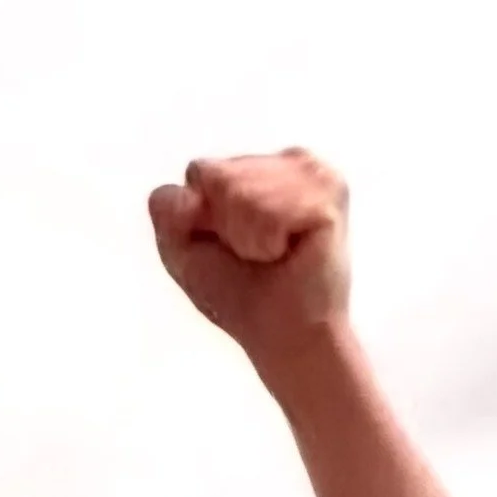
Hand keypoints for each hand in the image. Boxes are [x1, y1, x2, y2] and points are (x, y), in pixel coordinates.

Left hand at [148, 149, 350, 363]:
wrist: (284, 334)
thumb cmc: (237, 293)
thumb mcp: (181, 250)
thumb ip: (166, 208)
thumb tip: (193, 178)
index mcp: (251, 168)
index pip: (199, 171)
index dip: (201, 219)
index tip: (228, 247)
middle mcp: (284, 162)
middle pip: (217, 176)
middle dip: (225, 225)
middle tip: (255, 253)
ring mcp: (311, 171)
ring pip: (241, 191)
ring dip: (248, 237)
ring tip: (273, 253)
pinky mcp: (330, 190)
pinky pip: (269, 210)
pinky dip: (268, 242)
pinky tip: (289, 252)